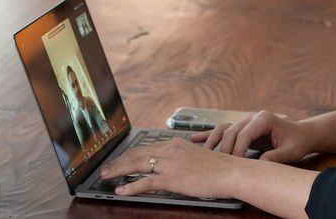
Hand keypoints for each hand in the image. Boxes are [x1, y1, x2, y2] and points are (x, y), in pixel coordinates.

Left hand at [99, 138, 240, 199]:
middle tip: (105, 168)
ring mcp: (169, 164)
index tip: (119, 159)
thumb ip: (180, 159)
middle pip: (136, 154)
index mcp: (174, 144)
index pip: (145, 148)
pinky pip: (146, 182)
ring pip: (136, 165)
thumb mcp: (195, 157)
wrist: (229, 172)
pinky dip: (131, 186)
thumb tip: (170, 167)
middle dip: (118, 161)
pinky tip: (121, 190)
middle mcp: (169, 150)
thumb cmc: (218, 168)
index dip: (129, 154)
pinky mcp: (172, 178)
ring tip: (106, 177)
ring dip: (118, 171)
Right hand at [195, 110, 315, 162]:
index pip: (244, 134)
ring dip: (212, 141)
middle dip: (224, 149)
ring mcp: (245, 121)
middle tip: (220, 166)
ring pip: (224, 129)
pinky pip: (223, 130)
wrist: (301, 134)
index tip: (234, 164)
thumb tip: (260, 165)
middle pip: (231, 131)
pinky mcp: (242, 127)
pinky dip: (209, 135)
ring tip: (202, 153)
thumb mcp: (290, 151)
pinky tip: (194, 139)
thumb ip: (276, 157)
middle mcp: (252, 117)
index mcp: (264, 118)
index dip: (237, 150)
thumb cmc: (297, 142)